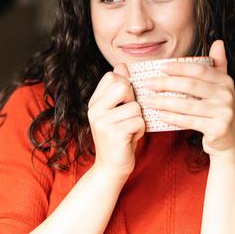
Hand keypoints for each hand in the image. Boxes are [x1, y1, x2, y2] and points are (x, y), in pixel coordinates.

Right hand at [87, 63, 145, 177]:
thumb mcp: (117, 111)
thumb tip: (123, 65)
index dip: (125, 86)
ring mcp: (102, 121)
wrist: (111, 167)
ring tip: (129, 130)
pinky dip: (140, 130)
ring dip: (139, 119)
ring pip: (135, 106)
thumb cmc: (119, 137)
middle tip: (127, 116)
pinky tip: (131, 137)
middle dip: (133, 100)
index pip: (113, 76)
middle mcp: (94, 109)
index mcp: (94, 101)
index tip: (124, 102)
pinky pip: (139, 121)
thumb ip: (119, 89)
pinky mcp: (114, 133)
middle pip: (123, 86)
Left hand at [142, 40, 234, 159]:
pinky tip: (159, 115)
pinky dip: (172, 117)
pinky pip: (188, 121)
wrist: (228, 143)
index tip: (160, 67)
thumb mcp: (221, 89)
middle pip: (190, 86)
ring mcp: (224, 112)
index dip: (179, 67)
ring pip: (186, 104)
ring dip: (163, 102)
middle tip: (147, 83)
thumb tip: (218, 42)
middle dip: (165, 83)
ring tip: (148, 100)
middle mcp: (227, 95)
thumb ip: (219, 66)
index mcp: (226, 81)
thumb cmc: (218, 112)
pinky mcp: (218, 128)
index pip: (199, 70)